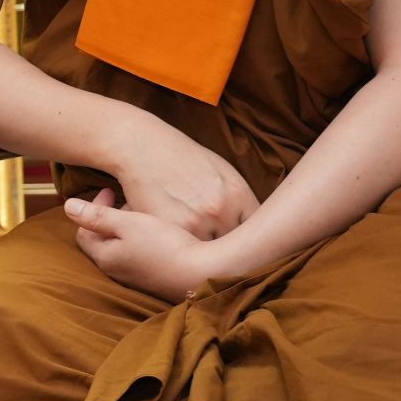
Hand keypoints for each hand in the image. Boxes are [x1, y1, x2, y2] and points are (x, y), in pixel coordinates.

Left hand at [65, 189, 217, 303]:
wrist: (206, 274)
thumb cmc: (165, 245)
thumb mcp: (129, 224)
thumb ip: (98, 216)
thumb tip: (67, 207)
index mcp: (106, 258)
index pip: (84, 232)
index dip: (92, 208)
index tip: (110, 191)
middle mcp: (118, 271)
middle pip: (104, 239)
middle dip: (112, 216)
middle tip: (128, 199)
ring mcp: (138, 276)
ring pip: (124, 245)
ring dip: (130, 226)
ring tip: (146, 210)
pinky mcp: (158, 276)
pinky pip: (142, 253)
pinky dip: (145, 237)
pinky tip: (162, 228)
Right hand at [105, 109, 256, 240]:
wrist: (142, 147)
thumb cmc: (181, 157)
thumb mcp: (221, 171)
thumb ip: (239, 200)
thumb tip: (255, 225)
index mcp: (238, 194)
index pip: (258, 230)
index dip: (250, 239)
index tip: (242, 243)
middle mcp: (223, 209)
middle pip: (236, 247)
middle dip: (229, 250)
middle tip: (221, 251)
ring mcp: (199, 222)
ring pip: (211, 254)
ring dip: (206, 254)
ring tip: (200, 252)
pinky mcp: (174, 230)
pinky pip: (187, 251)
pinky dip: (185, 251)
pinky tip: (180, 245)